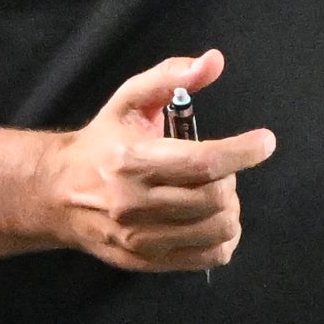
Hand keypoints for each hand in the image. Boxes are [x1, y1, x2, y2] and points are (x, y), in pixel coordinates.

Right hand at [44, 49, 275, 272]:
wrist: (58, 192)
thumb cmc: (103, 141)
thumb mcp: (130, 99)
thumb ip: (171, 76)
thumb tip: (214, 61)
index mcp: (133, 159)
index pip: (203, 162)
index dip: (242, 152)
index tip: (265, 142)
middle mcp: (135, 203)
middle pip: (213, 198)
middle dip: (231, 179)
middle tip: (222, 169)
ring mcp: (139, 238)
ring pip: (216, 230)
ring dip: (230, 209)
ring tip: (217, 193)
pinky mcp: (145, 261)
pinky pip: (207, 258)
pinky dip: (224, 240)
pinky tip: (214, 220)